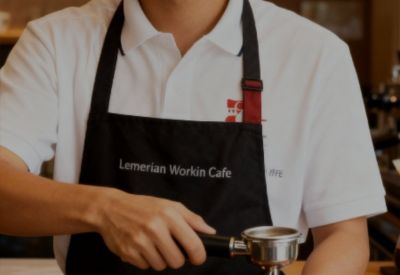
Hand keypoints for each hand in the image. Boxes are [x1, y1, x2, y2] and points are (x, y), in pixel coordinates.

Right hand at [94, 189, 215, 270]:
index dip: (199, 255)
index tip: (198, 257)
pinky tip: (143, 247)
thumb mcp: (169, 205)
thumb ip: (192, 219)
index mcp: (168, 215)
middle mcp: (154, 228)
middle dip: (177, 258)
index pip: (192, 244)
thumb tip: (210, 232)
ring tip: (155, 245)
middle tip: (171, 248)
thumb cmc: (143, 206)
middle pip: (177, 261)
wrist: (110, 208)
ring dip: (161, 259)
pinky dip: (147, 260)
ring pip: (161, 266)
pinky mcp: (128, 253)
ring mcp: (140, 242)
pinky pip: (146, 267)